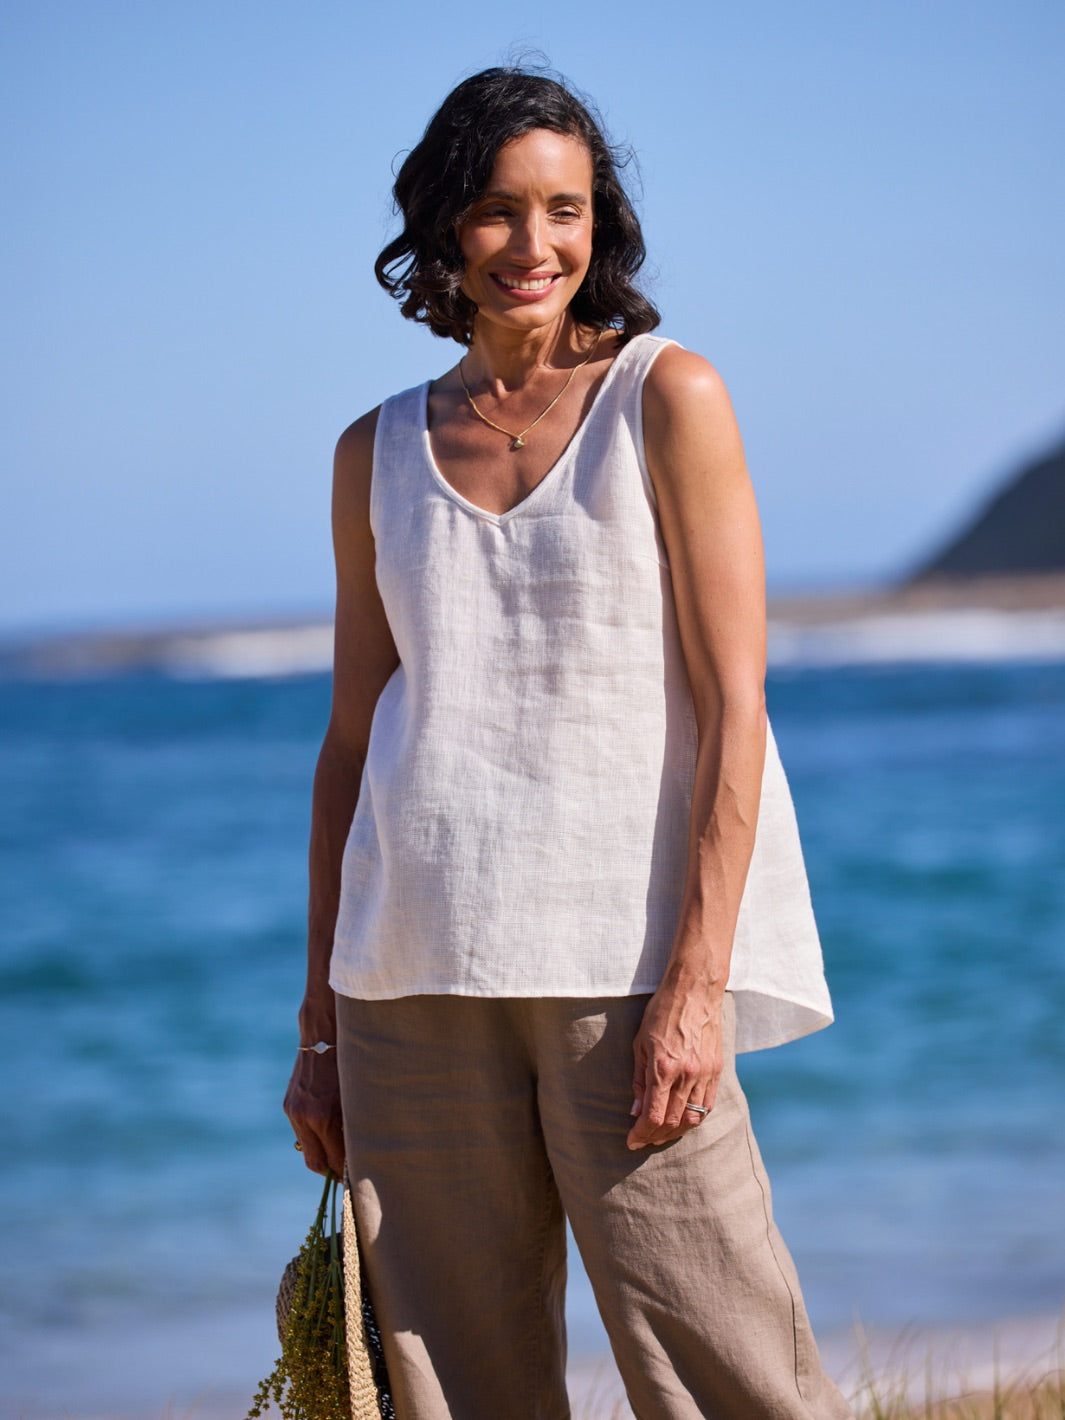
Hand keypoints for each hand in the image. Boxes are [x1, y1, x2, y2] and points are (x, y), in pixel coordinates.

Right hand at [284, 1046, 345, 1176]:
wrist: (324, 1034)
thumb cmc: (351, 1062)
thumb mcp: (358, 1096)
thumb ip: (356, 1125)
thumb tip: (359, 1154)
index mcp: (324, 1117)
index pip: (333, 1162)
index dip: (345, 1173)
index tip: (357, 1177)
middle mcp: (305, 1118)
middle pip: (315, 1164)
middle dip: (331, 1171)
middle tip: (347, 1172)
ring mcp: (293, 1111)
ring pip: (307, 1149)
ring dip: (322, 1152)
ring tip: (340, 1148)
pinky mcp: (288, 1104)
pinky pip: (301, 1131)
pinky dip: (314, 1134)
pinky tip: (328, 1126)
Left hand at [627, 980, 723, 1149]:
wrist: (694, 991)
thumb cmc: (661, 1013)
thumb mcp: (639, 1044)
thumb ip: (639, 1080)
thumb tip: (636, 1111)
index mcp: (663, 1068)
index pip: (654, 1116)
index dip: (642, 1133)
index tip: (632, 1140)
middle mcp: (687, 1075)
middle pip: (673, 1122)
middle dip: (656, 1136)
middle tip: (644, 1140)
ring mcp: (705, 1074)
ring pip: (693, 1118)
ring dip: (676, 1131)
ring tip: (662, 1133)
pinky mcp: (717, 1070)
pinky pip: (708, 1105)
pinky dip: (695, 1117)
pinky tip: (683, 1118)